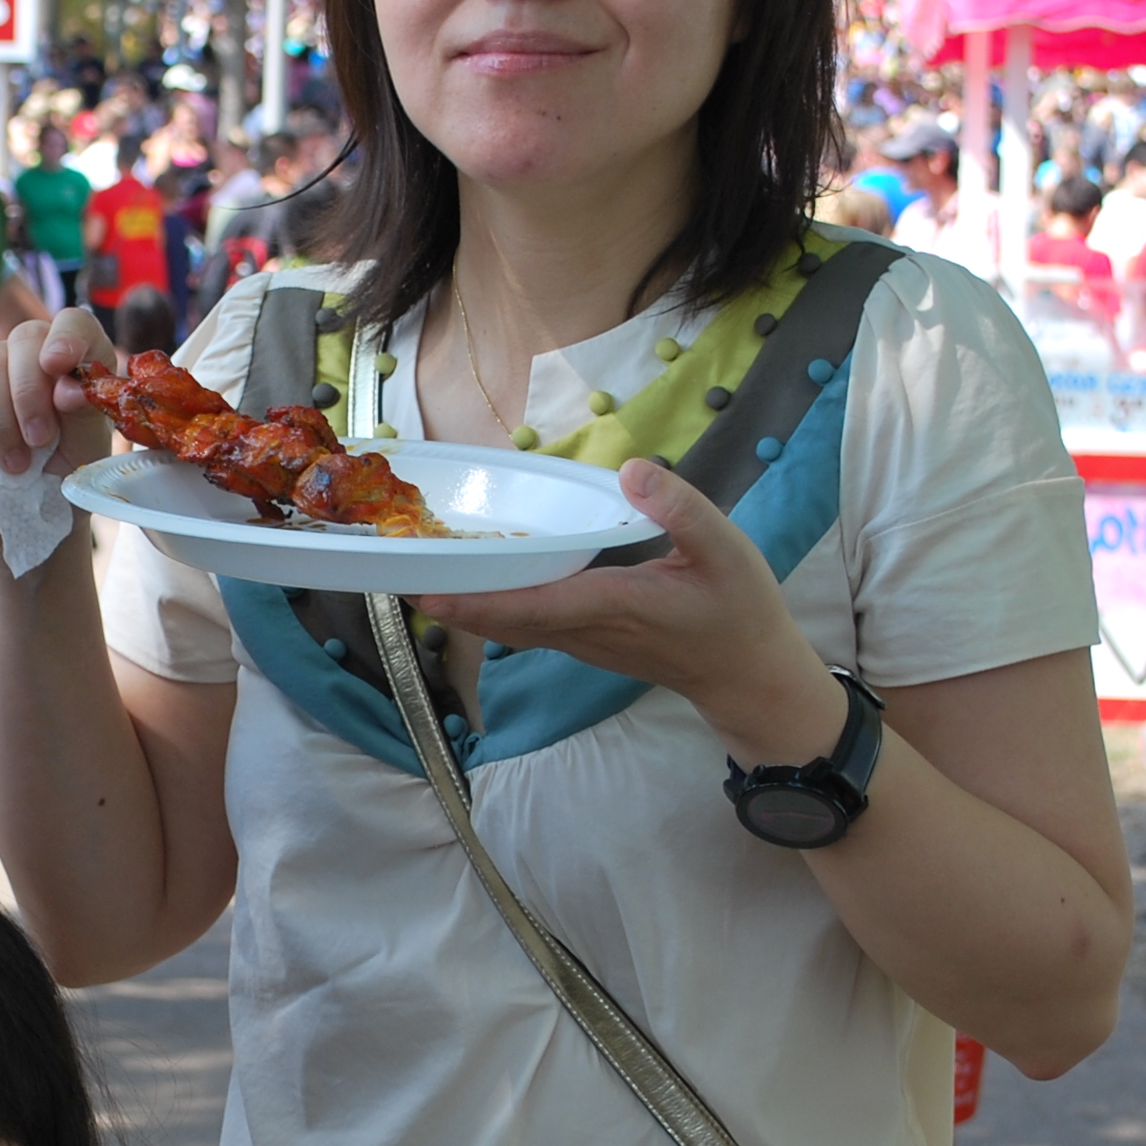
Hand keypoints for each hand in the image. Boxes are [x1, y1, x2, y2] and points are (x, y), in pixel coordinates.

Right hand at [0, 306, 113, 478]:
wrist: (25, 508)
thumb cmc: (65, 473)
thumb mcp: (86, 451)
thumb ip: (85, 415)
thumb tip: (68, 390)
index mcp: (81, 359)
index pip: (75, 322)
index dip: (66, 337)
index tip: (57, 365)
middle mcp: (37, 352)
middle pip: (25, 338)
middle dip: (29, 393)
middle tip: (39, 440)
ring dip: (0, 418)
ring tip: (16, 464)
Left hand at [416, 462, 844, 768]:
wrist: (750, 676)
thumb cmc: (741, 613)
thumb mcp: (727, 551)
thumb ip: (681, 509)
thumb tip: (632, 468)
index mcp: (615, 606)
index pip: (532, 606)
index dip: (478, 600)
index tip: (428, 589)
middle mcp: (587, 630)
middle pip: (504, 621)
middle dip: (452, 599)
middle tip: (395, 572)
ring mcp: (584, 642)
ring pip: (512, 627)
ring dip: (467, 604)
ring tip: (420, 569)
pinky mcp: (587, 642)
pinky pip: (528, 626)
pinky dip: (495, 606)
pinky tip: (478, 579)